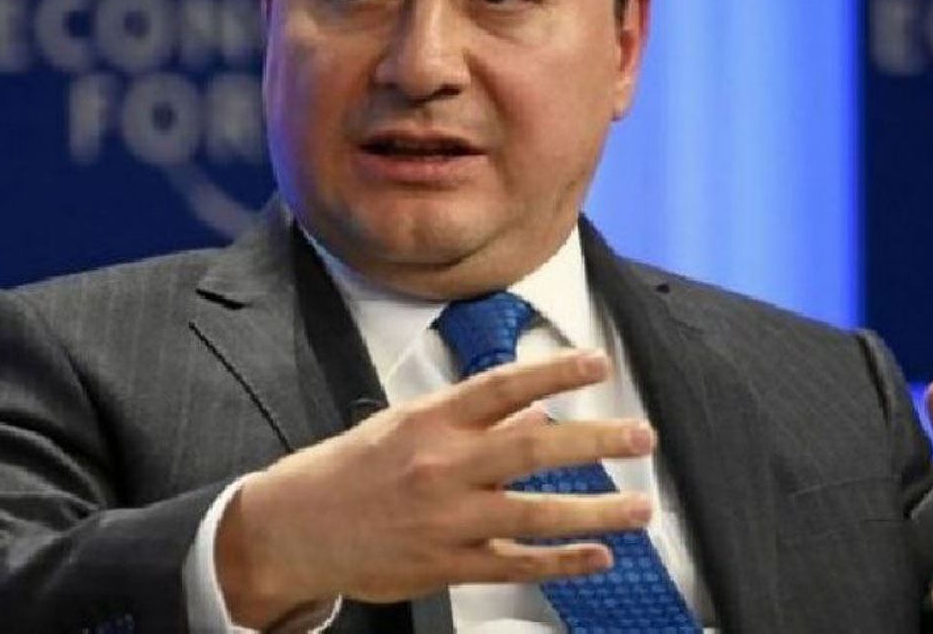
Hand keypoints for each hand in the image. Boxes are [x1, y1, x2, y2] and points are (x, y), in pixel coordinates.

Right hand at [215, 349, 655, 627]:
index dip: (554, 373)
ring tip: (639, 507)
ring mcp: (446, 519)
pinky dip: (561, 563)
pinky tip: (598, 558)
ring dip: (595, 511)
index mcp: (430, 422)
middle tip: (641, 436)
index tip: (598, 366)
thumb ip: (469, 421)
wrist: (291, 530)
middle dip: (595, 442)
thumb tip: (534, 412)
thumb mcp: (403, 427)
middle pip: (532, 448)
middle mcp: (442, 466)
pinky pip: (515, 566)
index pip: (502, 388)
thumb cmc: (347, 471)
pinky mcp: (445, 566)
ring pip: (534, 514)